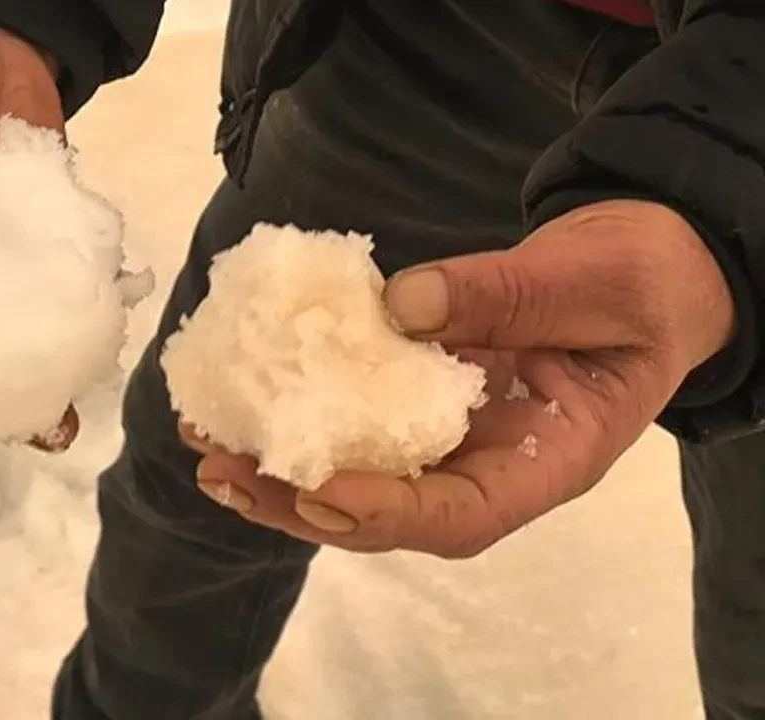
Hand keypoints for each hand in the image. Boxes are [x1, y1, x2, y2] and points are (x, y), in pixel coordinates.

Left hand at [188, 200, 735, 556]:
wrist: (636, 264)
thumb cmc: (638, 278)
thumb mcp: (593, 278)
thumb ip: (512, 294)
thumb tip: (403, 306)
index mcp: (546, 461)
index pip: (463, 515)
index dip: (387, 513)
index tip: (320, 490)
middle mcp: (486, 463)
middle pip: (388, 510)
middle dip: (301, 500)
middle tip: (225, 473)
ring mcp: (447, 432)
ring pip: (358, 470)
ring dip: (278, 466)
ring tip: (206, 442)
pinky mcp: (417, 392)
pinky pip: (355, 412)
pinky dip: (298, 409)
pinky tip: (239, 393)